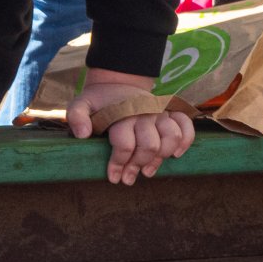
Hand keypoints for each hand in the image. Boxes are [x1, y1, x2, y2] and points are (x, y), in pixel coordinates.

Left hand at [67, 69, 194, 184]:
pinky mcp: (170, 111)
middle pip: (149, 146)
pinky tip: (175, 155)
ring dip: (161, 158)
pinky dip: (186, 140)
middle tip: (128, 178)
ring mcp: (160, 112)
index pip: (125, 144)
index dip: (118, 163)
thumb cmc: (98, 100)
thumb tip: (83, 134)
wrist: (117, 83)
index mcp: (123, 111)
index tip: (113, 177)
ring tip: (147, 171)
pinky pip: (186, 124)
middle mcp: (145, 112)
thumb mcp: (81, 104)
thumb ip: (76, 116)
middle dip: (137, 166)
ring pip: (171, 137)